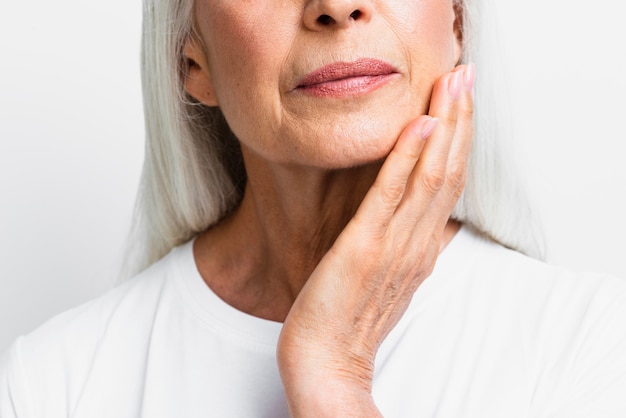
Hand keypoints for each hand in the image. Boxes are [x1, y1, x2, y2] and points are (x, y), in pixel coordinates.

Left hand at [277, 64, 474, 416]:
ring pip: (429, 177)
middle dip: (459, 120)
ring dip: (443, 126)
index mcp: (420, 248)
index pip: (449, 184)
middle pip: (448, 171)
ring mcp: (393, 246)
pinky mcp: (364, 249)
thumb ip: (403, 244)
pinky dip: (406, 159)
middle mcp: (416, 243)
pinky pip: (389, 196)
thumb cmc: (350, 317)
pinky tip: (417, 126)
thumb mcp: (385, 276)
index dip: (459, 140)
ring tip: (451, 85)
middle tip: (466, 76)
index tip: (462, 101)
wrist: (326, 360)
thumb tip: (414, 218)